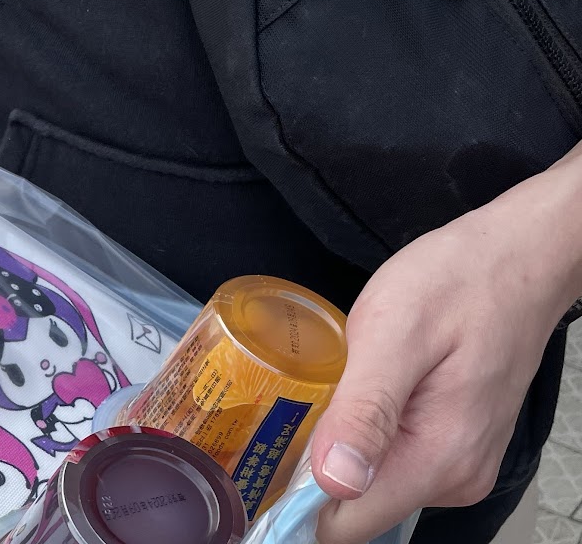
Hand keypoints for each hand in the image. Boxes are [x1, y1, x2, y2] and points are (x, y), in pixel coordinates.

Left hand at [310, 147, 581, 543]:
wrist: (515, 258)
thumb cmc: (457, 282)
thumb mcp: (394, 333)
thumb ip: (365, 410)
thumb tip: (334, 482)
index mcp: (438, 458)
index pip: (348, 523)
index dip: (293, 500)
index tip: (259, 457)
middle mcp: (453, 476)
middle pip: (353, 506)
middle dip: (308, 467)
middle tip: (284, 406)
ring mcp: (457, 462)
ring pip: (369, 481)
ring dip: (333, 444)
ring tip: (321, 388)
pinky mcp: (452, 442)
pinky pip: (391, 457)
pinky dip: (359, 431)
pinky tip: (350, 388)